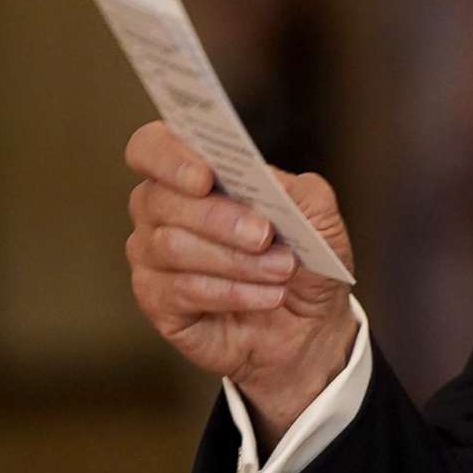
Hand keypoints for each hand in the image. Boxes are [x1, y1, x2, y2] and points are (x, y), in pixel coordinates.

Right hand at [123, 121, 359, 441]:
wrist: (307, 325)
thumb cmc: (303, 262)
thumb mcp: (321, 223)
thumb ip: (304, 194)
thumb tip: (280, 184)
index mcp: (193, 174)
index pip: (151, 147)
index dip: (169, 157)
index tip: (204, 177)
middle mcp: (161, 211)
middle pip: (161, 199)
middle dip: (219, 217)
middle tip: (264, 235)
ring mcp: (152, 257)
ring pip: (172, 246)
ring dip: (236, 260)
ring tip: (281, 270)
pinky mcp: (157, 302)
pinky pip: (180, 291)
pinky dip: (231, 292)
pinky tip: (266, 296)